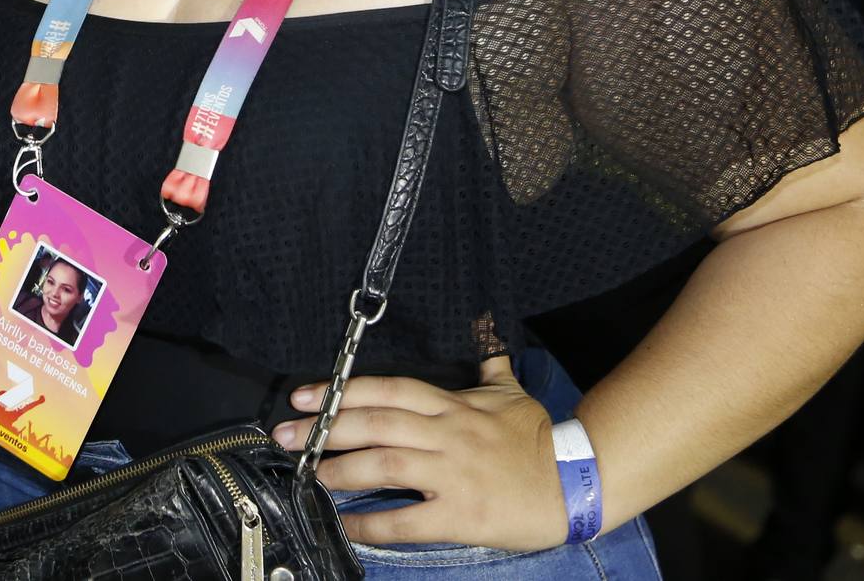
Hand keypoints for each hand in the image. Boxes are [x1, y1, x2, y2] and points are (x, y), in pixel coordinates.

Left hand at [272, 360, 567, 552]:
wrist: (578, 478)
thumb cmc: (540, 437)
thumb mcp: (511, 393)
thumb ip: (489, 367)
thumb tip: (486, 337)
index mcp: (452, 405)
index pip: (388, 389)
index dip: (342, 390)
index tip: (304, 396)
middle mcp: (445, 433)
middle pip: (376, 423)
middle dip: (325, 428)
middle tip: (285, 435)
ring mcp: (452, 473)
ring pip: (384, 464)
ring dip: (340, 470)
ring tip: (308, 475)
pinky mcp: (461, 513)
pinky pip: (407, 519)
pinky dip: (371, 523)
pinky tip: (346, 525)